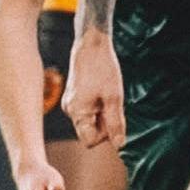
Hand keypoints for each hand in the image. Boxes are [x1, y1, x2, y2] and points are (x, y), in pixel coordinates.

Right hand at [63, 31, 126, 149]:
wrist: (91, 44)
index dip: (105, 135)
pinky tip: (103, 91)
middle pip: (90, 132)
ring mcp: (70, 103)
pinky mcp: (74, 97)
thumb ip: (115, 123)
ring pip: (90, 121)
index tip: (115, 119)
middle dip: (105, 123)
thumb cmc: (103, 68)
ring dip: (103, 114)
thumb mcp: (114, 98)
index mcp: (77, 112)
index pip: (90, 141)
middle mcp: (70, 111)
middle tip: (113, 103)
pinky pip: (88, 110)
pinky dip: (98, 106)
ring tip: (108, 95)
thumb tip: (119, 145)